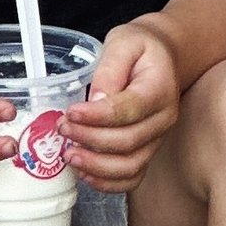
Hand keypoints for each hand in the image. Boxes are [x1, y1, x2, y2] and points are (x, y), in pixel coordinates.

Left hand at [65, 20, 181, 191]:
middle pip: (129, 141)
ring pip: (131, 165)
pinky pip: (132, 178)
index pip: (131, 109)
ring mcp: (156, 138)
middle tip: (62, 128)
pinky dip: (108, 183)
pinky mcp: (145, 150)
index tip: (71, 112)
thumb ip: (110, 69)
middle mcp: (163, 119)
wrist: (162, 57)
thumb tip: (95, 102)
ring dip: (96, 166)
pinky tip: (84, 173)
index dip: (98, 116)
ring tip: (68, 155)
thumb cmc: (141, 49)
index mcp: (160, 89)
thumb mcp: (123, 43)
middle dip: (90, 139)